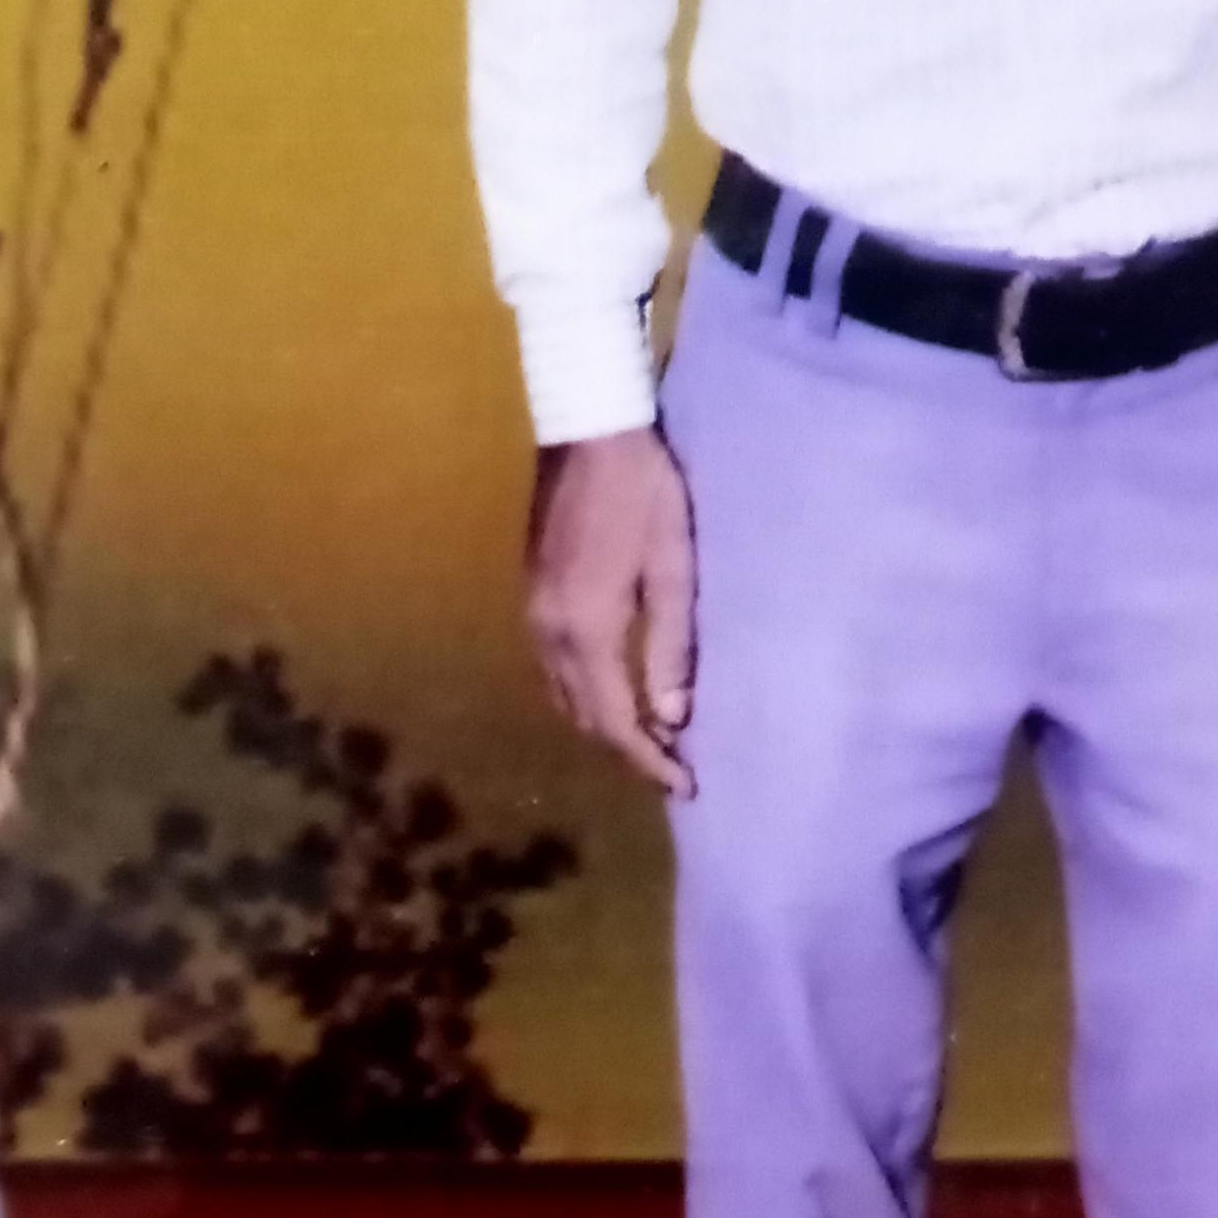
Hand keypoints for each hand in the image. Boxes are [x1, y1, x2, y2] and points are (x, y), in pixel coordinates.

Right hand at [525, 425, 696, 796]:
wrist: (588, 431)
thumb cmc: (645, 494)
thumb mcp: (673, 568)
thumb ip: (671, 646)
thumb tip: (672, 717)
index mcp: (588, 630)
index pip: (616, 721)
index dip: (650, 761)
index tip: (686, 786)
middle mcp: (549, 633)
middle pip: (584, 716)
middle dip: (627, 749)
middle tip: (673, 766)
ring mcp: (533, 613)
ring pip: (563, 695)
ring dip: (602, 723)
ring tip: (648, 736)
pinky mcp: (531, 594)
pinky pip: (552, 668)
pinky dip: (582, 693)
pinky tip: (611, 690)